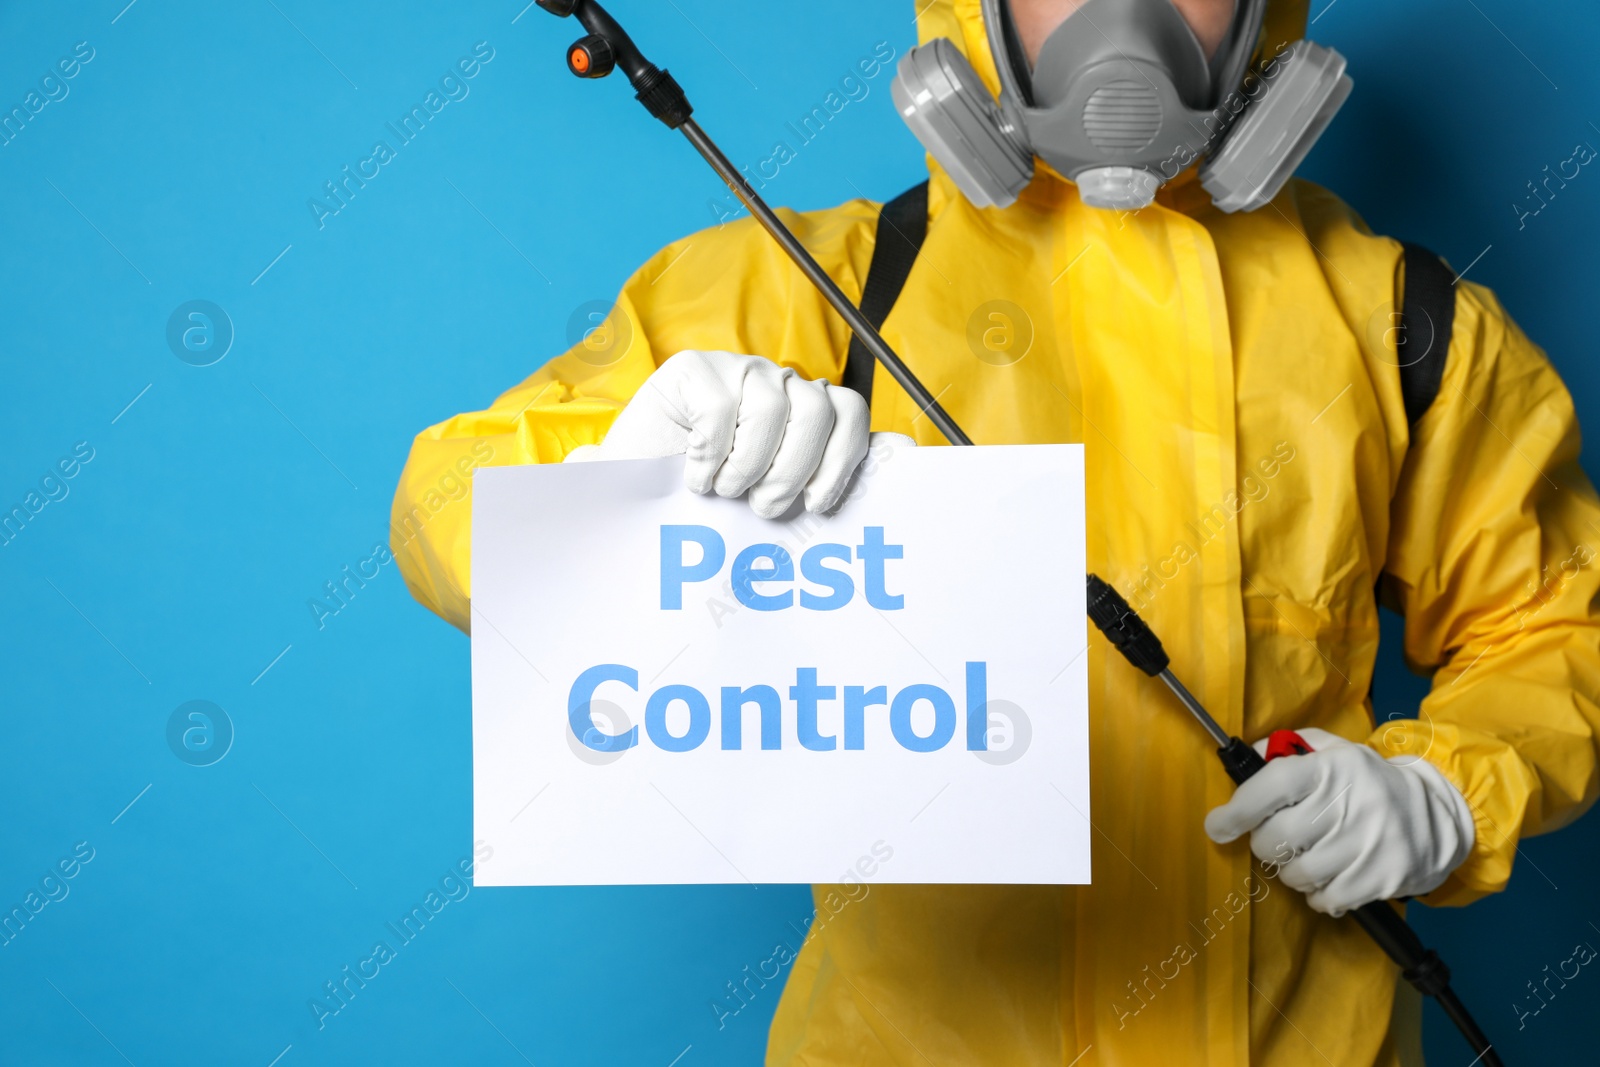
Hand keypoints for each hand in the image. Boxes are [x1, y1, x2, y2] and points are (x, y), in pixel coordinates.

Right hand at [567, 350, 871, 518]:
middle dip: (800, 469)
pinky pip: (724, 408)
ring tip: (729, 492)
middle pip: (822, 409)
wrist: (630, 498)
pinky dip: (712, 454)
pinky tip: (697, 476)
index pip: (851, 412)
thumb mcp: (769, 500)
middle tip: (769, 508)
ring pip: (777, 408)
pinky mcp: (695, 369)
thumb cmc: (704, 506)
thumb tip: (905, 454)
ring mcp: (738, 371)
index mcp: (804, 414)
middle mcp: (778, 385)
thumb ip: (825, 481)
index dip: (849, 457)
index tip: (824, 503)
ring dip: (753, 466)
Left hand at [1203, 728, 1474, 915]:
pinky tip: (1328, 876)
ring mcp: (1369, 845)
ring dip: (1291, 870)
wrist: (1437, 813)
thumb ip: (1286, 750)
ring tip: (1308, 855)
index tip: (1217, 826)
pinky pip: (1325, 899)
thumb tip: (1244, 760)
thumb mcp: (1332, 751)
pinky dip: (1317, 894)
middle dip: (1265, 843)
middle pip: (1277, 839)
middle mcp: (1351, 804)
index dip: (1238, 809)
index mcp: (1333, 768)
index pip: (1273, 786)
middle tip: (1277, 838)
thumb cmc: (1367, 782)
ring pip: (1297, 874)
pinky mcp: (1383, 879)